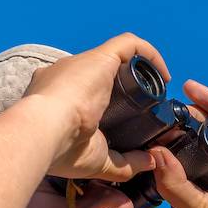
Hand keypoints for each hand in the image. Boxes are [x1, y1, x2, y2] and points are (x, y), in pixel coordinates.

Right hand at [23, 33, 168, 182]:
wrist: (44, 131)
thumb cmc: (61, 149)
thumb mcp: (97, 161)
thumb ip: (124, 163)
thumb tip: (149, 161)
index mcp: (56, 99)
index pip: (82, 95)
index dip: (106, 105)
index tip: (126, 121)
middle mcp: (65, 76)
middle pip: (100, 76)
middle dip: (125, 90)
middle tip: (146, 109)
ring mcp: (82, 64)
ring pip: (116, 58)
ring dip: (140, 72)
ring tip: (157, 91)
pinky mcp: (99, 57)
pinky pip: (129, 44)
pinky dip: (149, 54)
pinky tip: (163, 75)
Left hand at [148, 80, 207, 207]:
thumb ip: (175, 184)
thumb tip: (154, 152)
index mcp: (198, 189)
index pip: (173, 160)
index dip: (158, 145)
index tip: (137, 129)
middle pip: (190, 140)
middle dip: (171, 125)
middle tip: (149, 108)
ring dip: (189, 110)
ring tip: (166, 96)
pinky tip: (193, 90)